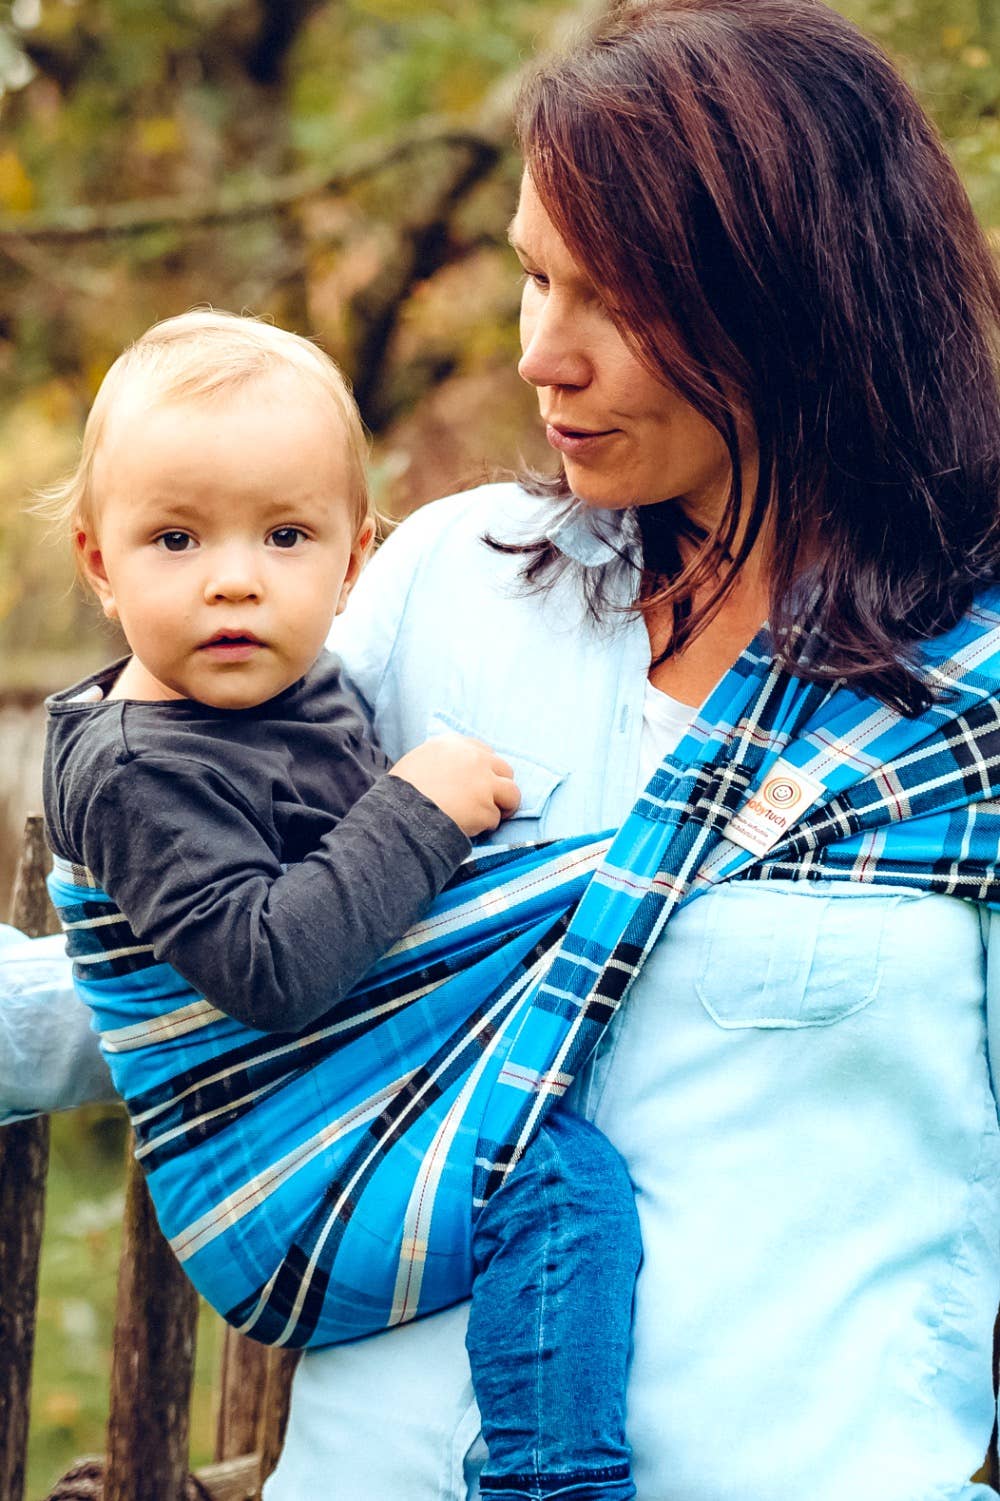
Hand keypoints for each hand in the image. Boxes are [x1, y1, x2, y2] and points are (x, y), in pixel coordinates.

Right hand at [389, 734, 520, 836]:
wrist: (397, 813)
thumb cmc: (400, 790)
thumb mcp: (419, 759)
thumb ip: (444, 760)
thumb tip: (456, 772)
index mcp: (455, 744)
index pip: (485, 752)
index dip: (485, 770)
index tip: (479, 783)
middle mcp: (474, 759)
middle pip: (505, 771)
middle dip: (500, 787)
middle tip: (490, 802)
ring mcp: (483, 784)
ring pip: (512, 794)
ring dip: (502, 807)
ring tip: (487, 818)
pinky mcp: (485, 809)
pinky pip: (494, 820)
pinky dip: (484, 827)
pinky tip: (467, 828)